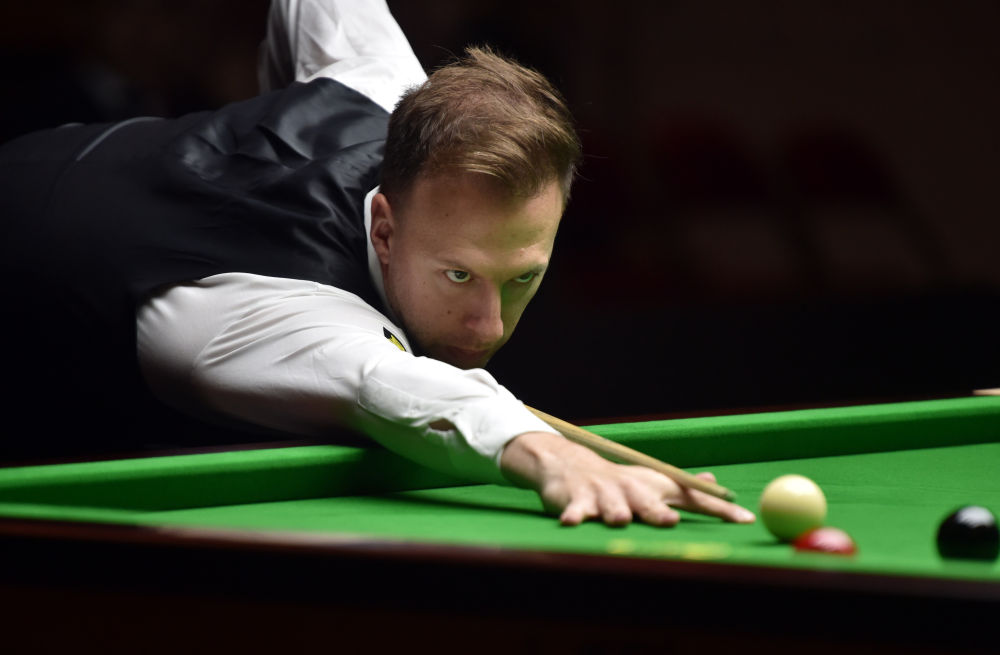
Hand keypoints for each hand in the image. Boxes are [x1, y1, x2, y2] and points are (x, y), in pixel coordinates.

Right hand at [500, 431, 755, 526]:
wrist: (570, 465)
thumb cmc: (619, 481)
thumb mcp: (652, 482)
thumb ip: (685, 488)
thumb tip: (715, 482)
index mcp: (654, 487)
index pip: (692, 498)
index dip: (718, 509)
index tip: (745, 519)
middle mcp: (632, 490)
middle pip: (648, 504)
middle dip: (658, 513)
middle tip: (670, 520)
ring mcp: (604, 496)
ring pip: (612, 510)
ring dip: (616, 515)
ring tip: (617, 520)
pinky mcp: (577, 501)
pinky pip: (577, 511)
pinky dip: (575, 516)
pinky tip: (572, 522)